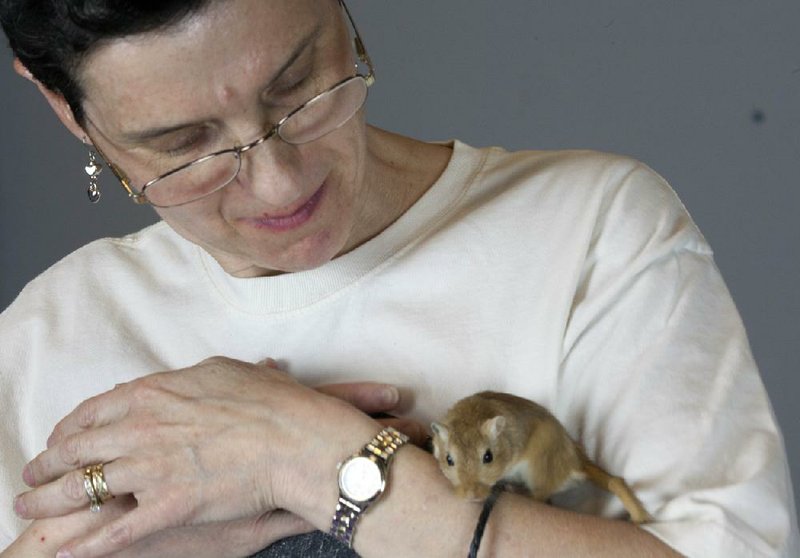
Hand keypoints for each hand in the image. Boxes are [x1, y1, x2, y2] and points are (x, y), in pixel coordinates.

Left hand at [14, 357, 418, 556]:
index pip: (93, 410)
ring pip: (83, 488)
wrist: (296, 438)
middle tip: (32, 475)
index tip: (61, 438)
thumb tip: (179, 381)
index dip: (70, 427)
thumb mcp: (225, 371)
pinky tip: (68, 556)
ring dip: (48, 501)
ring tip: (29, 508)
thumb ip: (189, 378)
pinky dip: (88, 548)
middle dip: (46, 463)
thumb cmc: (271, 401)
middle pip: (77, 448)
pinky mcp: (168, 506)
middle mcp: (141, 428)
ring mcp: (151, 469)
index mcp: (152, 393)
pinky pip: (116, 531)